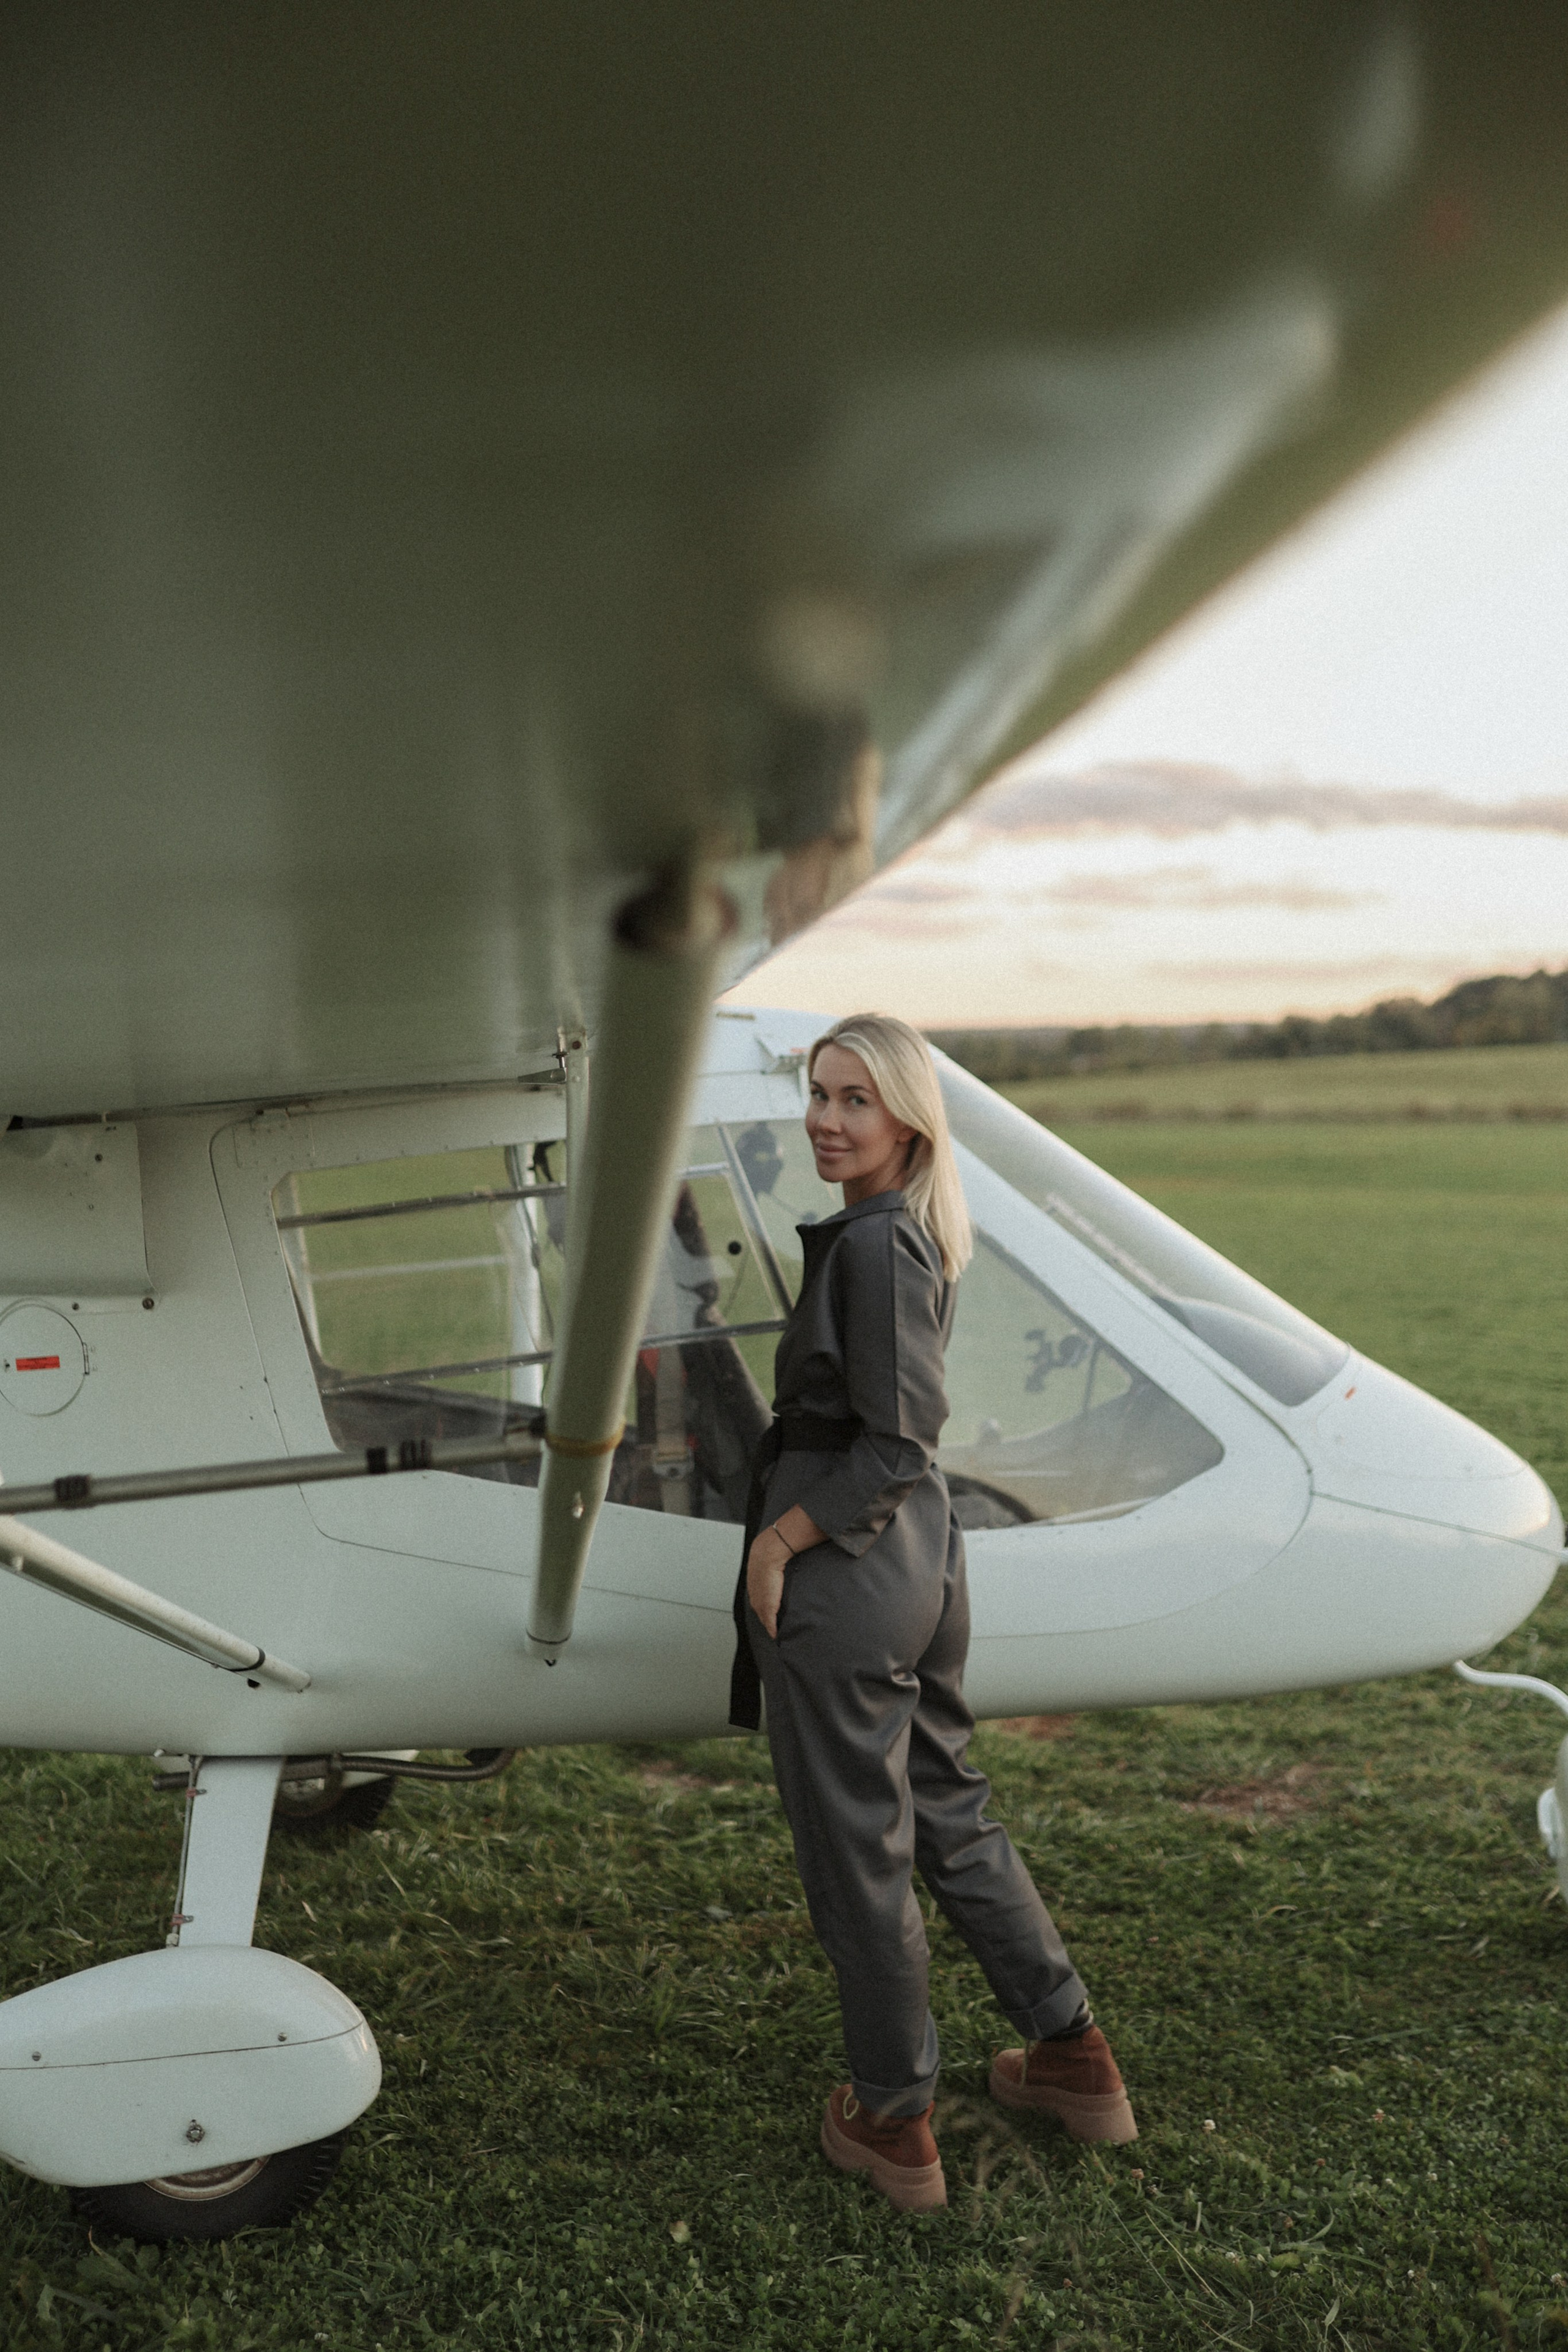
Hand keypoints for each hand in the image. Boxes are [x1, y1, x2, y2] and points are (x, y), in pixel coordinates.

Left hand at [746, 1525, 791, 1639]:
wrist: (769, 1551)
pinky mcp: (767, 1606)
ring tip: (774, 1630)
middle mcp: (754, 1591)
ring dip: (768, 1624)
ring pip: (763, 1617)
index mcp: (754, 1580)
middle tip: (771, 1624)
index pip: (757, 1596)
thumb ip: (773, 1554)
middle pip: (758, 1609)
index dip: (762, 1603)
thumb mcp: (769, 1551)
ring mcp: (759, 1600)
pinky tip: (776, 1635)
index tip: (767, 1609)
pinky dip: (773, 1629)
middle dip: (764, 1616)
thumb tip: (781, 1547)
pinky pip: (769, 1622)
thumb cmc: (772, 1547)